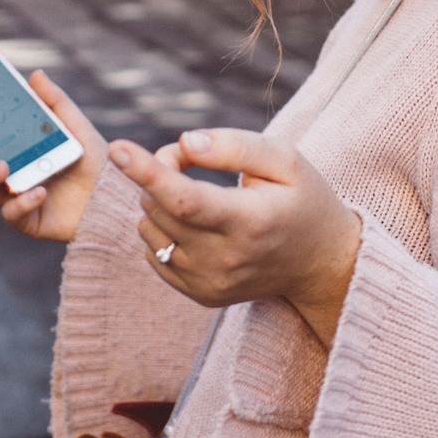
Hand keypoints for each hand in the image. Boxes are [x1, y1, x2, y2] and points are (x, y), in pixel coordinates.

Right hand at [0, 70, 106, 242]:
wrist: (114, 194)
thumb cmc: (92, 159)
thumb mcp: (75, 125)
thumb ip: (55, 101)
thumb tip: (35, 74)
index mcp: (13, 149)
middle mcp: (8, 174)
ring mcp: (14, 197)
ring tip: (4, 166)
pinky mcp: (28, 220)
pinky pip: (12, 214)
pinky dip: (21, 203)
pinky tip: (39, 192)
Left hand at [112, 129, 361, 346]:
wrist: (319, 264)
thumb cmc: (302, 200)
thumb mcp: (285, 160)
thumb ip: (236, 146)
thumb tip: (186, 144)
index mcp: (250, 221)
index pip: (186, 200)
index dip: (149, 172)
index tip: (118, 149)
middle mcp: (226, 259)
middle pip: (160, 208)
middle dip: (161, 171)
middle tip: (192, 158)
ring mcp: (210, 282)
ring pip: (149, 229)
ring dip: (158, 200)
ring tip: (198, 191)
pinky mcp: (200, 294)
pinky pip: (153, 253)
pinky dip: (162, 228)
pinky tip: (196, 222)